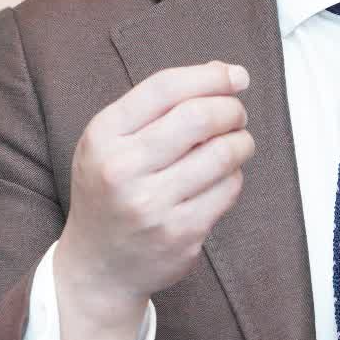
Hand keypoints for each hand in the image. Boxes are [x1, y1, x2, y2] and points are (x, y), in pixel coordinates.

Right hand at [54, 61, 254, 339]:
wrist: (97, 266)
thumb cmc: (111, 191)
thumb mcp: (110, 142)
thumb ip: (156, 107)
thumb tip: (224, 73)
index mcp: (102, 136)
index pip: (165, 88)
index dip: (210, 76)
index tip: (236, 76)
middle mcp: (122, 169)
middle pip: (198, 118)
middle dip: (231, 109)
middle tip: (237, 114)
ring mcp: (151, 205)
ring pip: (222, 154)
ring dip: (241, 142)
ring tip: (237, 143)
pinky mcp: (180, 234)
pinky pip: (227, 190)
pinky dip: (234, 176)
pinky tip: (221, 178)